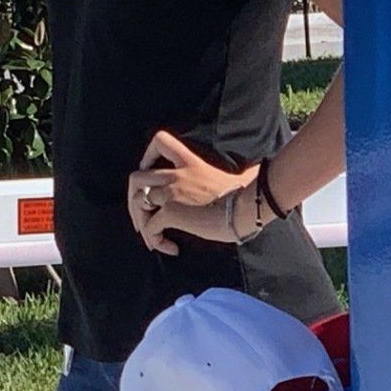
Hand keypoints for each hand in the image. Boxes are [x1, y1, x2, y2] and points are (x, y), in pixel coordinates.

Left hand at [127, 130, 256, 249]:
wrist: (250, 206)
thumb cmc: (251, 193)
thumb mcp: (239, 175)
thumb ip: (241, 172)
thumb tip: (257, 171)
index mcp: (190, 162)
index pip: (160, 141)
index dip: (148, 156)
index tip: (151, 171)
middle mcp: (175, 175)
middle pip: (135, 178)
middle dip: (133, 199)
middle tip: (142, 217)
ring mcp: (170, 192)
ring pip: (136, 202)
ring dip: (140, 222)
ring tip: (152, 237)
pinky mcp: (171, 212)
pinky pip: (150, 227)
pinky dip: (154, 239)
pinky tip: (171, 248)